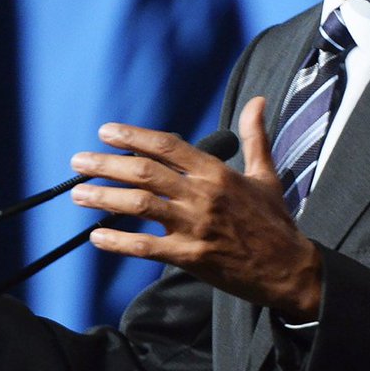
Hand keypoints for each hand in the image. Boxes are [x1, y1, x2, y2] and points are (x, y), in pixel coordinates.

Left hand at [69, 96, 321, 320]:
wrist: (291, 269)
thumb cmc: (276, 222)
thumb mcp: (266, 174)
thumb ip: (255, 137)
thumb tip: (257, 101)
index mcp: (217, 172)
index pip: (167, 146)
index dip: (133, 137)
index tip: (106, 132)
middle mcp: (203, 194)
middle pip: (145, 172)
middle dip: (106, 164)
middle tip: (78, 161)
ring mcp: (196, 226)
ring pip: (140, 205)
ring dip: (104, 198)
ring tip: (78, 194)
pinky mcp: (192, 257)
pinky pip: (147, 247)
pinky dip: (120, 242)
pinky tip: (97, 237)